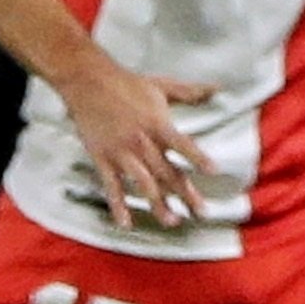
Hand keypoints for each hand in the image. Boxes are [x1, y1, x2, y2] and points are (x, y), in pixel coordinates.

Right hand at [59, 58, 217, 229]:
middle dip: (185, 193)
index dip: (198, 157)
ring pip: (143, 183)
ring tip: (172, 221)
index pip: (182, 144)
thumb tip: (217, 88)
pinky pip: (111, 186)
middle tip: (201, 212)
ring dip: (158, 204)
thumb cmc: (126, 82)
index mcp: (157, 124)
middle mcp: (141, 141)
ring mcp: (121, 152)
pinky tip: (126, 223)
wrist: (86, 80)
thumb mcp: (161, 85)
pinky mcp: (102, 158)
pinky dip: (118, 205)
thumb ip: (190, 92)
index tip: (214, 171)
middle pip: (167, 171)